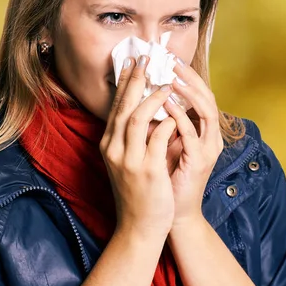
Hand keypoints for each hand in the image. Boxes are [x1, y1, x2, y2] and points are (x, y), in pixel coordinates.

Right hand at [99, 55, 177, 239]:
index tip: (132, 61)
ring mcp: (129, 160)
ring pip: (137, 118)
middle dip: (136, 80)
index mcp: (109, 144)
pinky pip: (157, 138)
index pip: (115, 106)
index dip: (125, 82)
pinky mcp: (147, 171)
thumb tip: (145, 107)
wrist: (139, 227)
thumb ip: (133, 136)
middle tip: (147, 59)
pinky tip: (176, 113)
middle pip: (123, 106)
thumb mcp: (128, 160)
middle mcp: (114, 149)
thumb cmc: (138, 191)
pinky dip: (167, 122)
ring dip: (153, 97)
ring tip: (167, 83)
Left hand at [163, 58, 223, 227]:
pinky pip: (192, 132)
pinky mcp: (200, 160)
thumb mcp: (165, 143)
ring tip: (172, 75)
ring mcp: (208, 147)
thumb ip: (163, 122)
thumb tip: (147, 97)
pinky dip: (180, 115)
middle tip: (172, 59)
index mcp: (203, 130)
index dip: (187, 75)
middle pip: (207, 96)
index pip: (199, 94)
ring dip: (189, 91)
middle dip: (190, 76)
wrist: (173, 213)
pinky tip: (168, 103)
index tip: (169, 59)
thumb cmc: (168, 177)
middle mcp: (210, 135)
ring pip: (206, 110)